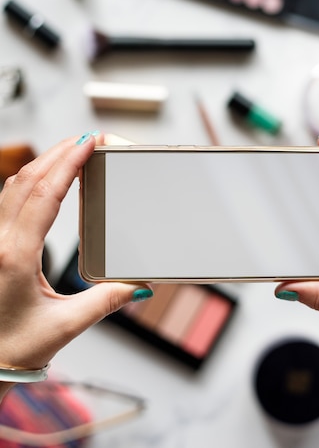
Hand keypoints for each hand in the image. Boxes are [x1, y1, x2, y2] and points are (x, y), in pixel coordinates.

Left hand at [0, 133, 151, 377]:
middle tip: (86, 138)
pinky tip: (45, 178)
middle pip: (27, 180)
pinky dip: (30, 180)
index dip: (68, 163)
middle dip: (58, 153)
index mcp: (16, 256)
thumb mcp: (65, 325)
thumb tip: (140, 285)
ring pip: (13, 186)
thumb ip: (106, 301)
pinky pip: (7, 199)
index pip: (44, 194)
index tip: (88, 143)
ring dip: (43, 163)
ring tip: (70, 151)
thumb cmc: (14, 346)